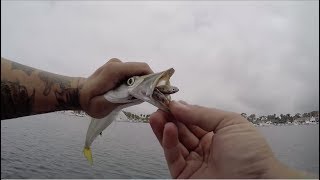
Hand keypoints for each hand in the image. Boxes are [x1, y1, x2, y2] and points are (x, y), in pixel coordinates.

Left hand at [79, 58, 151, 118]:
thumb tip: (141, 94)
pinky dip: (136, 82)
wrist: (79, 94)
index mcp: (114, 70)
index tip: (156, 92)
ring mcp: (117, 64)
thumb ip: (122, 99)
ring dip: (142, 83)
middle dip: (148, 82)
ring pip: (138, 72)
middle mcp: (117, 63)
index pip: (141, 68)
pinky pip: (133, 73)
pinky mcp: (118, 67)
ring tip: (138, 97)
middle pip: (141, 69)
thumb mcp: (102, 106)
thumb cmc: (89, 102)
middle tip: (149, 97)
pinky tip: (131, 93)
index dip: (152, 78)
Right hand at [149, 101, 291, 178]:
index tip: (170, 101)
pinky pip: (174, 157)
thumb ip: (202, 113)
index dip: (183, 111)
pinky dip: (168, 142)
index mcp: (218, 135)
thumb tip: (178, 105)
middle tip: (159, 106)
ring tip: (156, 115)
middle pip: (183, 131)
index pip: (195, 121)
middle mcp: (205, 148)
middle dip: (171, 117)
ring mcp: (195, 162)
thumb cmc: (249, 152)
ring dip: (164, 128)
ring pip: (175, 143)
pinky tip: (167, 128)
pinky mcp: (185, 176)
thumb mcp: (230, 123)